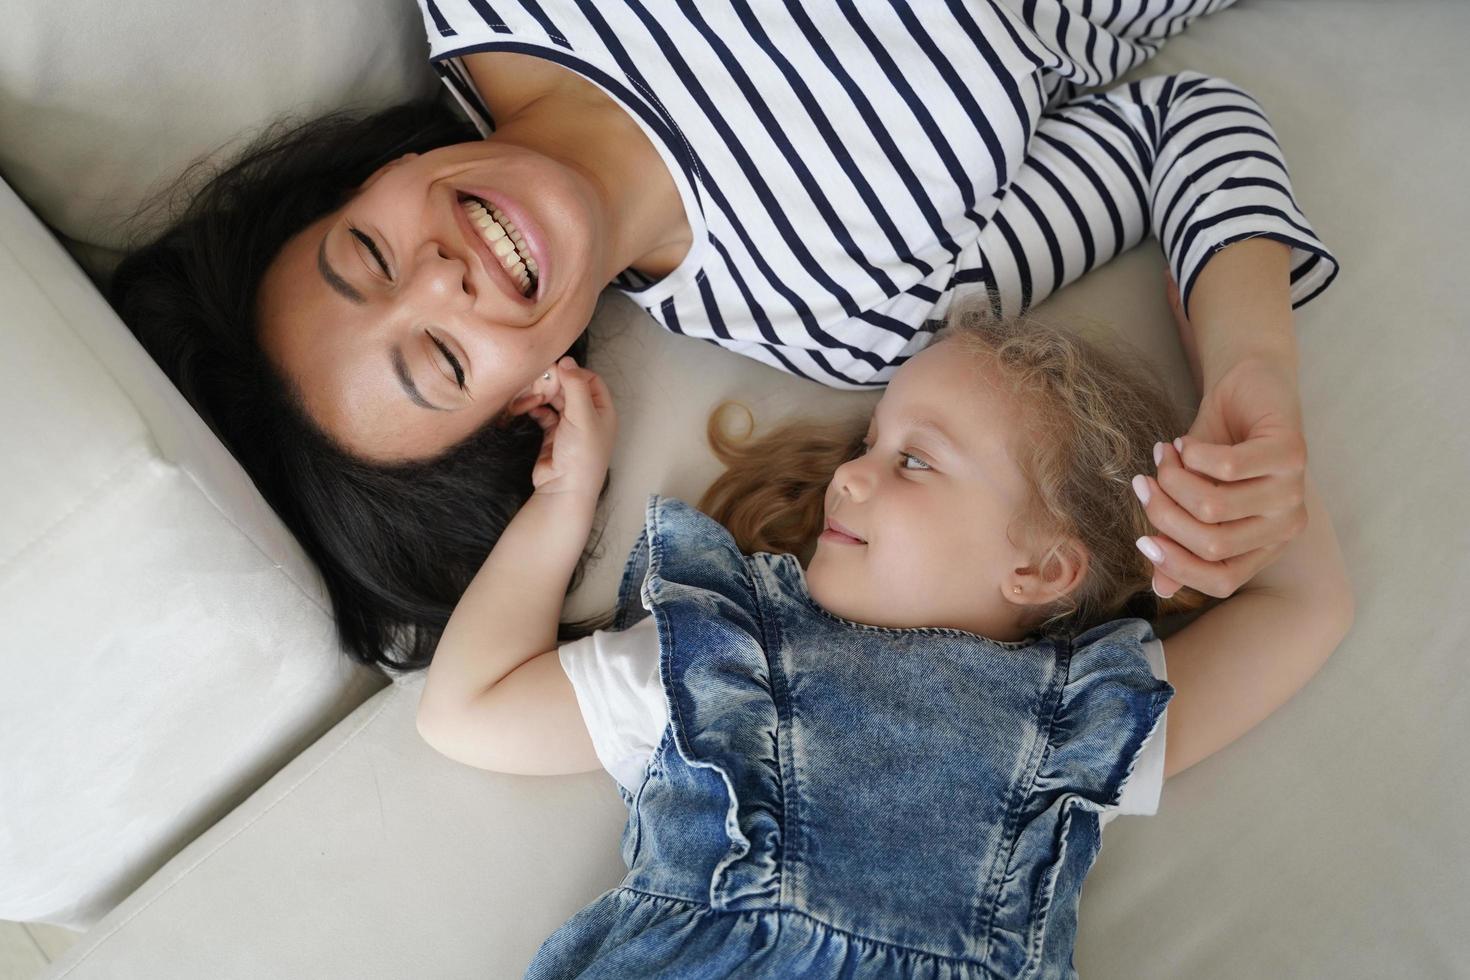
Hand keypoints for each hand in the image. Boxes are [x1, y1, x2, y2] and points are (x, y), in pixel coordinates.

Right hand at [527, 357, 616, 500]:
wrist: (565, 489)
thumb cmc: (581, 455)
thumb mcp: (583, 415)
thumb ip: (575, 385)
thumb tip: (567, 360)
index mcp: (603, 411)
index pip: (590, 380)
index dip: (573, 372)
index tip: (556, 370)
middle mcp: (589, 417)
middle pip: (571, 388)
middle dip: (554, 384)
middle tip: (539, 382)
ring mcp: (571, 427)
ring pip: (556, 400)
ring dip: (543, 395)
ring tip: (531, 395)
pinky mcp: (554, 436)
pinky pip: (545, 415)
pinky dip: (537, 409)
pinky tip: (529, 408)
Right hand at [1134, 277, 1308, 598]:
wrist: (1249, 387)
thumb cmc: (1218, 447)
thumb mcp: (1192, 496)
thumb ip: (1180, 540)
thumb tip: (1158, 588)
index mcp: (1265, 546)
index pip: (1221, 580)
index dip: (1175, 565)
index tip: (1141, 539)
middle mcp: (1285, 526)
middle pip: (1210, 544)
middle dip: (1163, 513)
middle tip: (1145, 483)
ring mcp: (1292, 491)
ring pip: (1212, 507)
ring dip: (1174, 478)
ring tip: (1165, 455)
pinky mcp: (1292, 454)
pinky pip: (1225, 467)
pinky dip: (1192, 454)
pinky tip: (1186, 442)